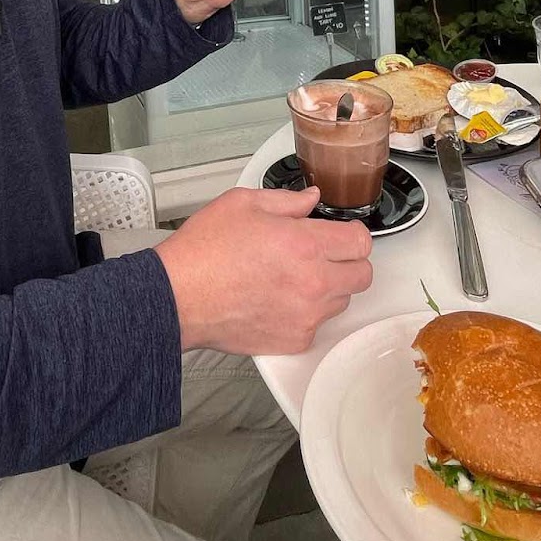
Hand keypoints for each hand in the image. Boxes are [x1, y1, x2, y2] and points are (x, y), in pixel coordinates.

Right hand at [154, 187, 372, 354]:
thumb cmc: (204, 252)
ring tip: (293, 276)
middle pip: (362, 275)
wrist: (178, 296)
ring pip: (342, 300)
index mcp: (305, 245)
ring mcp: (306, 316)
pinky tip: (279, 298)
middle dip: (347, 260)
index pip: (361, 242)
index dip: (352, 233)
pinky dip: (306, 312)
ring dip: (328, 287)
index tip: (341, 233)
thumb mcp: (243, 204)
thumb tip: (310, 200)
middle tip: (322, 253)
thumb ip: (286, 201)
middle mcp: (313, 283)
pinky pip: (318, 324)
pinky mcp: (294, 340)